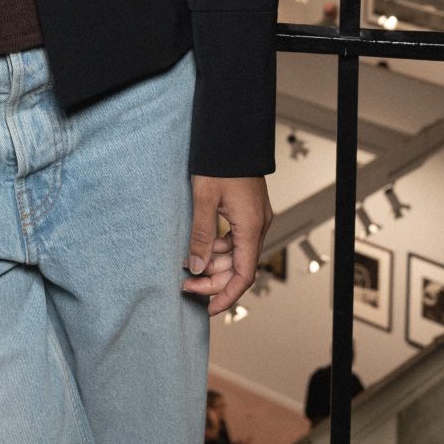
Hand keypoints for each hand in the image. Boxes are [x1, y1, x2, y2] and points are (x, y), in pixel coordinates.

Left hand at [182, 174, 272, 314]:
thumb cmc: (220, 162)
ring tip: (187, 265)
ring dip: (214, 263)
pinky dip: (218, 247)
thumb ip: (201, 234)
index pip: (243, 275)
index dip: (226, 296)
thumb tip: (196, 267)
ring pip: (236, 254)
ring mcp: (254, 219)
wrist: (232, 134)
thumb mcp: (204, 199)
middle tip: (186, 286)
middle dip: (213, 280)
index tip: (209, 309)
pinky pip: (235, 239)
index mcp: (250, 226)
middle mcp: (258, 226)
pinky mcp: (248, 212)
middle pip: (239, 267)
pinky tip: (199, 246)